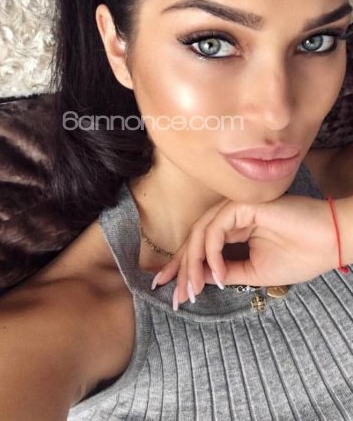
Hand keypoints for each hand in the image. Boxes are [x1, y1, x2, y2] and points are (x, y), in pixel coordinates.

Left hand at [151, 195, 337, 305]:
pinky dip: (212, 253)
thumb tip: (199, 278)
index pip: (200, 247)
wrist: (329, 242)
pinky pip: (215, 228)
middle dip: (181, 269)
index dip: (183, 268)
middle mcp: (230, 218)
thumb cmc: (299, 256)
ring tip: (194, 290)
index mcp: (233, 231)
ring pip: (200, 233)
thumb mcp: (254, 272)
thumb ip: (225, 270)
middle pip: (194, 240)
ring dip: (193, 263)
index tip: (172, 293)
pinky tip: (217, 275)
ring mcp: (235, 209)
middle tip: (177, 296)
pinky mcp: (242, 206)